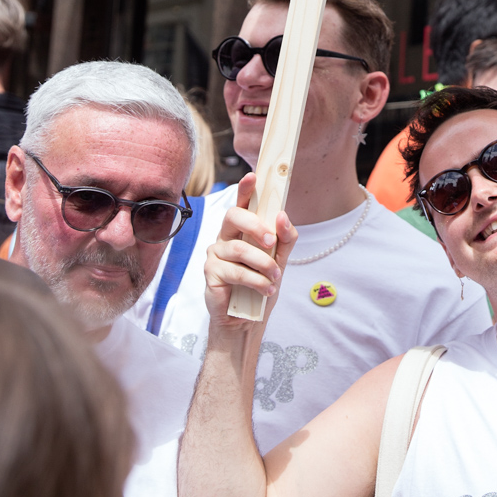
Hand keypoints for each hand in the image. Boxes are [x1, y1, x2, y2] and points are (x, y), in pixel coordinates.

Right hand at [203, 172, 296, 332]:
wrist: (247, 320)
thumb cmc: (261, 285)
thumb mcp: (280, 260)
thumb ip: (285, 238)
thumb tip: (283, 216)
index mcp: (242, 230)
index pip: (242, 203)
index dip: (245, 188)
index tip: (253, 176)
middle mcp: (226, 237)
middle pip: (234, 216)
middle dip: (256, 226)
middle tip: (272, 242)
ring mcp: (215, 254)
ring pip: (239, 248)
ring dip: (263, 264)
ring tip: (274, 278)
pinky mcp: (210, 272)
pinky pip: (234, 270)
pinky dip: (255, 280)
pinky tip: (265, 289)